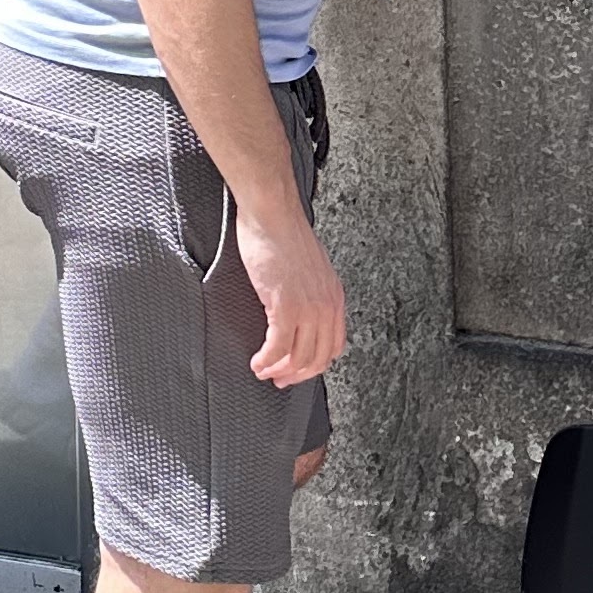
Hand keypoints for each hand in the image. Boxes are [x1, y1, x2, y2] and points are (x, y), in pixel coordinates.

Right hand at [236, 199, 345, 383]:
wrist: (272, 213)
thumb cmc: (282, 232)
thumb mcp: (309, 267)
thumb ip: (310, 290)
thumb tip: (299, 308)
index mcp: (334, 297)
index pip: (333, 345)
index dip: (315, 364)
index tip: (298, 368)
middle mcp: (327, 307)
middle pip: (318, 358)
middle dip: (297, 374)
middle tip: (280, 379)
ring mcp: (308, 309)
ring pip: (299, 357)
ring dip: (279, 370)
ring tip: (264, 371)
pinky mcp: (286, 307)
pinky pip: (278, 346)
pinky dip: (267, 360)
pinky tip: (257, 362)